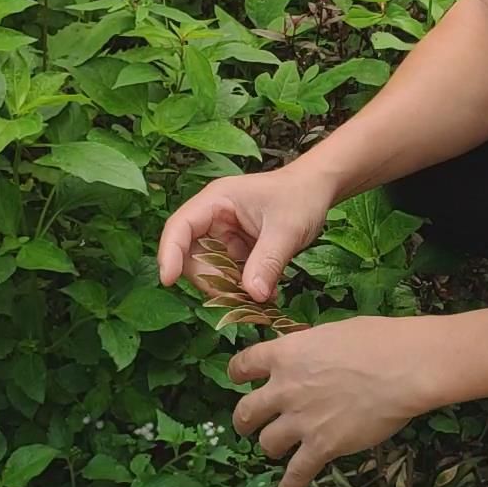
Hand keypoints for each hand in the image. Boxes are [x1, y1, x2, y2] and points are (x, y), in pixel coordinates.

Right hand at [157, 164, 336, 300]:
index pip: (180, 227)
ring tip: (261, 297)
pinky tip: (266, 293)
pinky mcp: (237, 249)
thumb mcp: (287, 229)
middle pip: (192, 255)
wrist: (319, 189)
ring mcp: (224, 235)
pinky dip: (243, 288)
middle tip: (240, 297)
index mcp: (216, 201)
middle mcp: (214, 218)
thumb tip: (253, 295)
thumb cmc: (301, 196)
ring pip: (211, 270)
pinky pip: (229, 274)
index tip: (168, 280)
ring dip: (229, 289)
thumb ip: (268, 261)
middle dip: (211, 280)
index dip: (170, 253)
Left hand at [229, 315, 444, 486]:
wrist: (404, 368)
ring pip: (268, 444)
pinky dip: (290, 485)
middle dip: (245, 421)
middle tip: (249, 425)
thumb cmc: (379, 341)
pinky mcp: (322, 447)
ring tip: (279, 451)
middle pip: (246, 412)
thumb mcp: (333, 332)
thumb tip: (311, 357)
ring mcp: (301, 420)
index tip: (239, 379)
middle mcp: (285, 389)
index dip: (238, 374)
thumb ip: (311, 349)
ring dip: (272, 447)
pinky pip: (297, 474)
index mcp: (286, 354)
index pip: (244, 365)